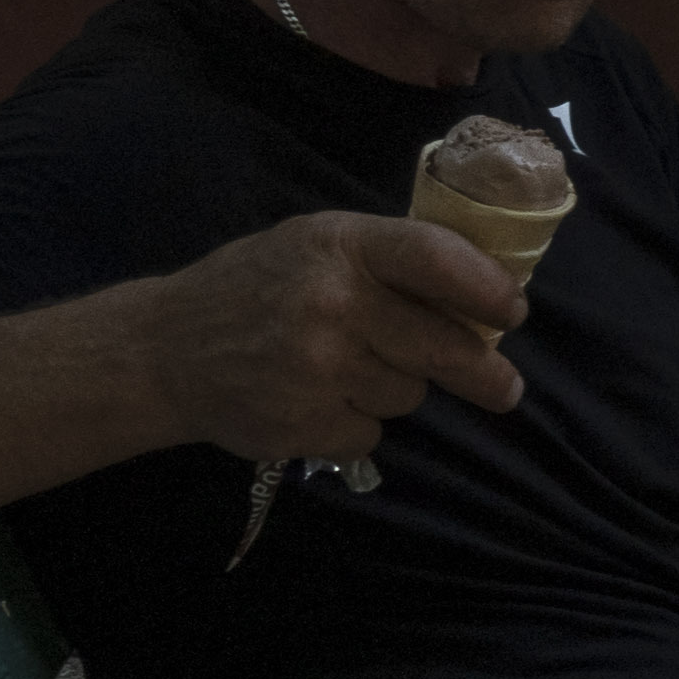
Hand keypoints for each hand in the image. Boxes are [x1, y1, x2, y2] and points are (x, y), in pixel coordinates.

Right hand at [148, 214, 528, 460]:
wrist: (164, 351)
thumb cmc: (256, 288)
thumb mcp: (316, 246)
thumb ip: (387, 259)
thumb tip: (484, 290)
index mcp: (341, 246)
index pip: (435, 260)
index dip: (486, 289)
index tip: (513, 313)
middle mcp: (332, 303)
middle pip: (443, 346)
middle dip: (483, 373)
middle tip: (505, 389)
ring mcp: (317, 368)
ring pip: (408, 394)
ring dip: (393, 388)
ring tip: (341, 368)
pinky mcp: (303, 424)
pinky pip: (370, 433)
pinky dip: (355, 424)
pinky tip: (315, 400)